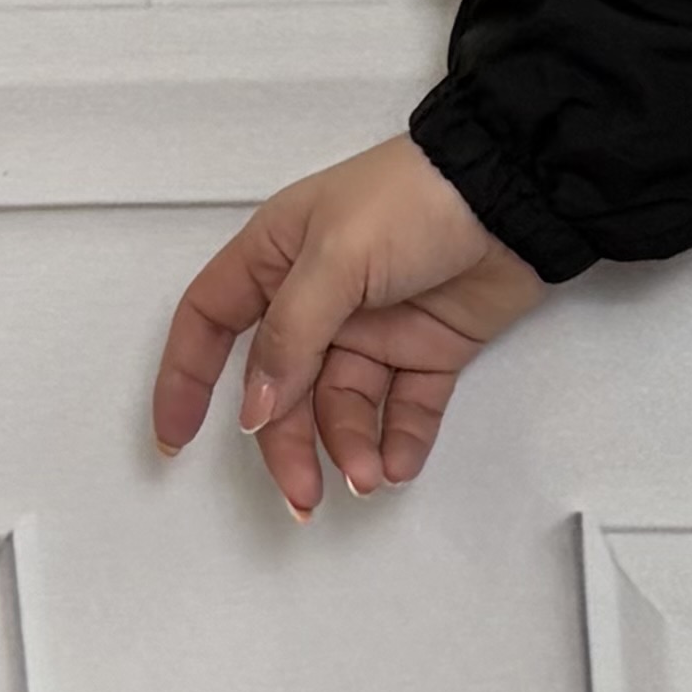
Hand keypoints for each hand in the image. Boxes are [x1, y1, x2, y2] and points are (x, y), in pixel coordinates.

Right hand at [151, 138, 547, 518]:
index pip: (210, 323)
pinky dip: (399, 442)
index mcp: (275, 259)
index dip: (186, 379)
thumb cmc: (417, 197)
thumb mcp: (334, 258)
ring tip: (369, 474)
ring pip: (343, 407)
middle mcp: (317, 299)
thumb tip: (256, 405)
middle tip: (303, 494)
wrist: (513, 199)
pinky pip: (403, 411)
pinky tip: (396, 464)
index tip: (177, 439)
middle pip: (281, 388)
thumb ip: (290, 336)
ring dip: (350, 447)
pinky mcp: (426, 352)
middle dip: (288, 445)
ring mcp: (372, 329)